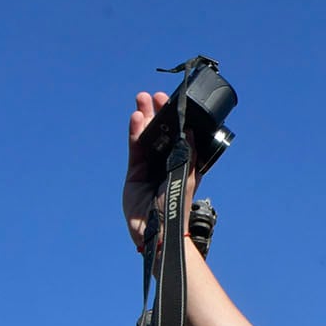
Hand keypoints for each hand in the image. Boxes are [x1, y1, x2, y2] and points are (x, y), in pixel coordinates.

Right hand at [122, 91, 197, 251]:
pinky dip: (135, 132)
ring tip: (142, 98)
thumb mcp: (186, 177)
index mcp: (184, 164)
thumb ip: (188, 154)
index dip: (175, 120)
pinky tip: (136, 117)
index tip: (173, 102)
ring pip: (146, 137)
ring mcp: (149, 167)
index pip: (179, 137)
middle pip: (161, 133)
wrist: (157, 230)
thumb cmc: (175, 206)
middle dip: (157, 114)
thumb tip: (191, 131)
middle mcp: (166, 163)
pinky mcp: (134, 172)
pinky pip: (135, 148)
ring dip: (144, 118)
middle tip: (154, 95)